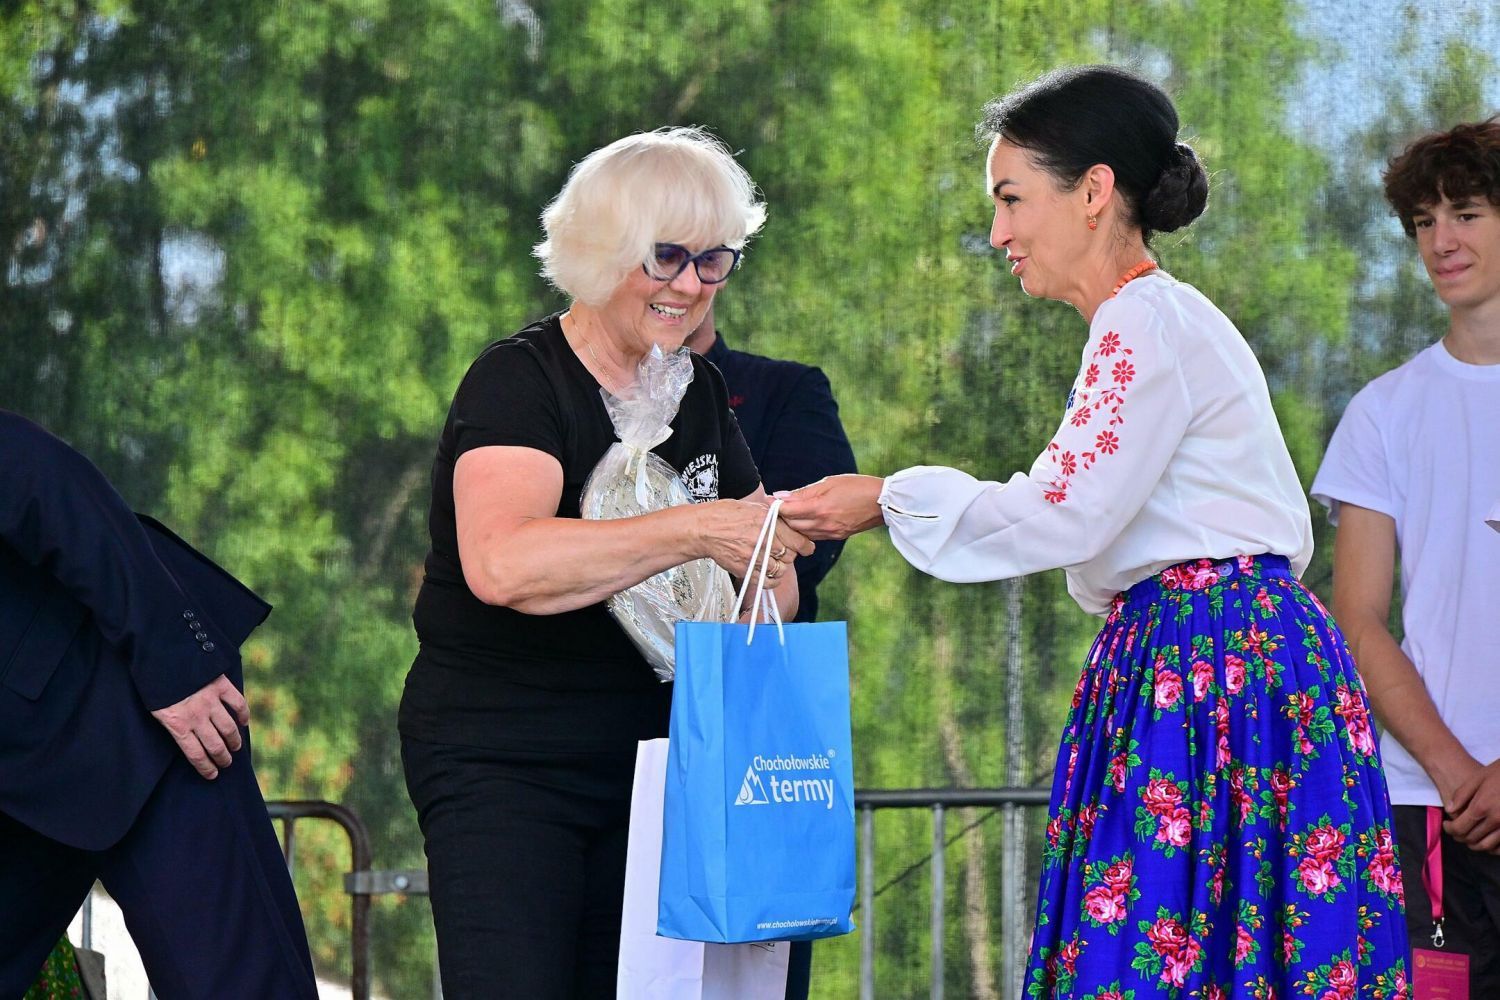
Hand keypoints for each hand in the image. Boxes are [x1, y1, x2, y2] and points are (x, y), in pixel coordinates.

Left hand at [150, 674, 249, 779]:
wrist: (161, 655)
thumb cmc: (155, 685)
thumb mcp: (156, 710)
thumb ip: (174, 723)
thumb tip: (188, 737)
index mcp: (178, 724)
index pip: (196, 754)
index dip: (206, 767)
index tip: (212, 775)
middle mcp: (197, 717)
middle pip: (215, 745)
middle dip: (223, 758)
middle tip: (227, 763)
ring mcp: (211, 701)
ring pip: (228, 728)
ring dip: (234, 741)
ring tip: (236, 747)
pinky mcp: (221, 686)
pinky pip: (238, 703)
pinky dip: (243, 714)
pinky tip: (244, 722)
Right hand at [694, 500, 812, 587]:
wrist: (703, 529)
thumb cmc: (725, 515)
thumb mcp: (754, 506)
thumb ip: (773, 515)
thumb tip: (789, 519)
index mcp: (769, 522)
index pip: (798, 540)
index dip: (805, 546)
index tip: (806, 548)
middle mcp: (764, 540)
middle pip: (790, 556)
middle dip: (789, 555)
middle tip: (783, 551)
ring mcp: (755, 557)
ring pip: (781, 569)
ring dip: (780, 567)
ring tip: (774, 561)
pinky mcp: (746, 570)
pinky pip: (767, 582)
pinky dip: (772, 580)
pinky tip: (769, 573)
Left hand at [777, 474, 885, 540]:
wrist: (883, 502)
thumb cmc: (857, 486)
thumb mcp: (829, 482)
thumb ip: (803, 492)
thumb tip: (780, 496)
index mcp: (820, 508)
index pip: (787, 511)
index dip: (774, 506)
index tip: (766, 500)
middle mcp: (823, 524)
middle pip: (790, 526)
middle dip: (780, 517)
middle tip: (772, 508)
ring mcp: (830, 533)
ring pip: (800, 534)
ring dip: (791, 525)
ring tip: (786, 514)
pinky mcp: (836, 537)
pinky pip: (813, 536)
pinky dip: (804, 529)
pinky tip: (803, 521)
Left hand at [1445, 758, 1499, 853]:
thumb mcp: (1478, 778)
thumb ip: (1462, 795)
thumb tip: (1449, 810)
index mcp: (1482, 806)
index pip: (1460, 827)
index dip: (1450, 829)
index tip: (1447, 825)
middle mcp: (1496, 819)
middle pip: (1472, 838)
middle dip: (1460, 837)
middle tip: (1455, 832)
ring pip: (1487, 846)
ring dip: (1475, 845)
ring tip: (1469, 837)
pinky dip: (1493, 848)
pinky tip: (1487, 841)